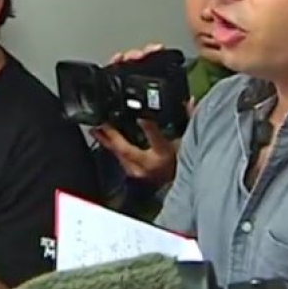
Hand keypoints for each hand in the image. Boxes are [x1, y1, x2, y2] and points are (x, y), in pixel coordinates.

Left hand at [91, 43, 193, 186]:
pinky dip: (112, 149)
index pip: (158, 140)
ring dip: (107, 142)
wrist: (182, 187)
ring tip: (95, 129)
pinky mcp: (134, 175)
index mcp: (166, 155)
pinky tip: (103, 140)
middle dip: (111, 135)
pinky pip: (119, 160)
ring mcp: (140, 173)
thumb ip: (190, 119)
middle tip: (99, 123)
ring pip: (119, 155)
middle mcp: (150, 166)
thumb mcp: (189, 140)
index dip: (149, 127)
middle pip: (127, 149)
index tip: (140, 116)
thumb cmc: (184, 163)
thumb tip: (191, 101)